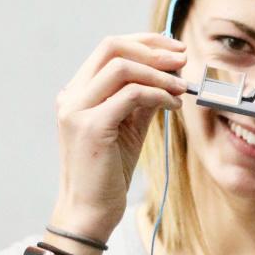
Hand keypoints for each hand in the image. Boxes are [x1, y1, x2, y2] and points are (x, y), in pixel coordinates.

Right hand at [49, 33, 186, 239]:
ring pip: (122, 67)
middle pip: (111, 47)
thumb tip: (171, 72)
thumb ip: (143, 98)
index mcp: (77, 92)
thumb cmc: (108, 173)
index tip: (174, 49)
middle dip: (152, 48)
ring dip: (159, 72)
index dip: (145, 42)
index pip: (109, 48)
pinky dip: (158, 94)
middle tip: (182, 58)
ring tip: (182, 85)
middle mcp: (72, 96)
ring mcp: (77, 110)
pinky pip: (132, 95)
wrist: (90, 212)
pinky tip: (174, 105)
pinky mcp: (91, 126)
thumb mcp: (129, 127)